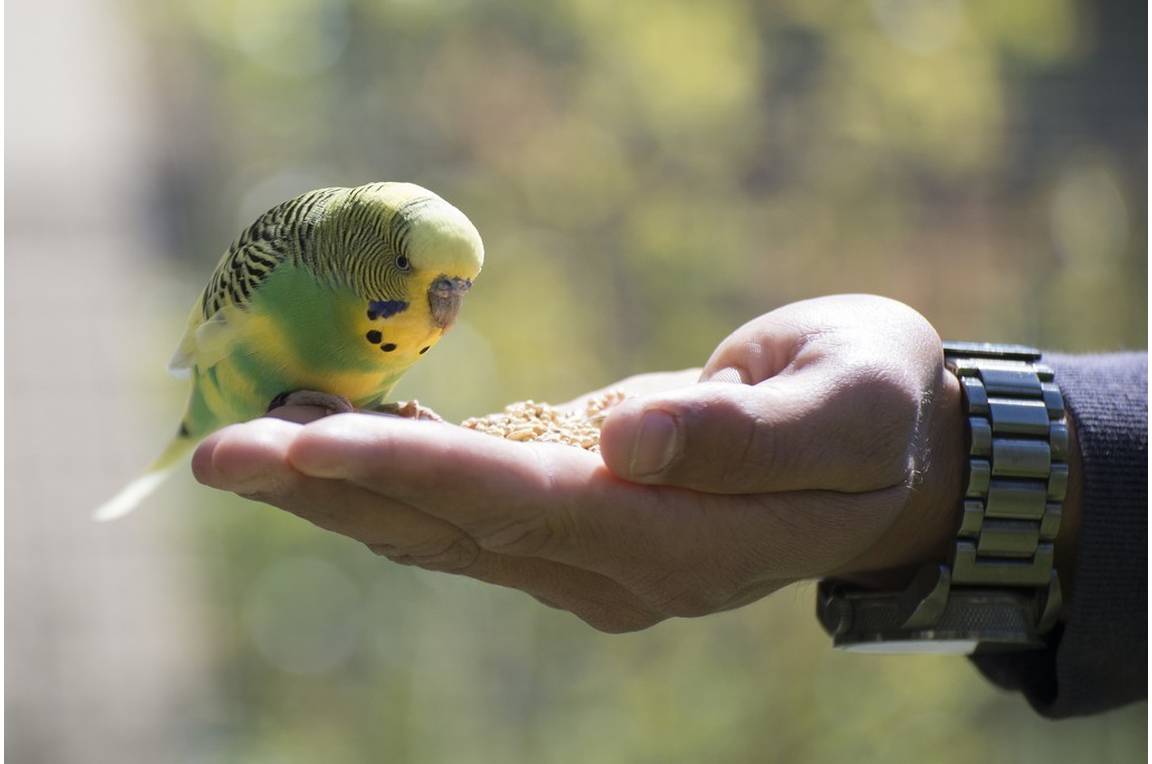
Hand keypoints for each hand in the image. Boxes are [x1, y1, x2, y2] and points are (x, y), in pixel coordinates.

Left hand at [193, 295, 967, 631]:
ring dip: (342, 493)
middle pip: (456, 535)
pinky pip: (471, 515)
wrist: (898, 455)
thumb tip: (621, 439)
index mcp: (687, 544)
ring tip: (246, 443)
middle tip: (219, 449)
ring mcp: (599, 563)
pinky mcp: (585, 531)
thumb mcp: (848, 404)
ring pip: (447, 537)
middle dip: (334, 491)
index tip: (308, 439)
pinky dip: (396, 479)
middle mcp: (624, 572)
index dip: (415, 474)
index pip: (525, 508)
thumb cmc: (881, 404)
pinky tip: (334, 442)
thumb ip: (745, 435)